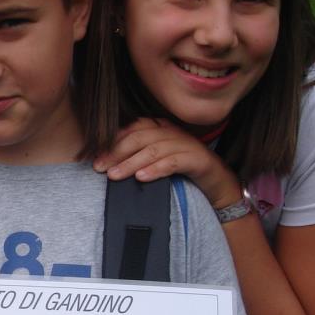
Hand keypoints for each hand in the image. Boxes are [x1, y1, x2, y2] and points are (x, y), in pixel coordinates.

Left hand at [93, 118, 240, 207]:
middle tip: (100, 168)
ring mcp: (187, 144)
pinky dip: (156, 169)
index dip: (112, 142)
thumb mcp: (158, 162)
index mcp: (162, 129)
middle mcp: (173, 133)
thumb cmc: (184, 174)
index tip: (95, 157)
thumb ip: (138, 158)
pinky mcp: (198, 159)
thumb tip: (108, 164)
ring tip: (115, 175)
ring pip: (153, 150)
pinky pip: (173, 162)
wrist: (219, 185)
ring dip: (131, 163)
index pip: (133, 129)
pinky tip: (142, 178)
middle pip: (139, 138)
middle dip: (116, 152)